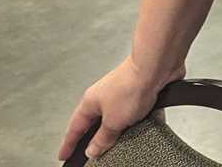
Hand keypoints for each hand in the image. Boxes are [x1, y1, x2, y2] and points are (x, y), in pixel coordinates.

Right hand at [57, 56, 181, 160]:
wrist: (157, 66)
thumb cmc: (131, 84)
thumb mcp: (114, 121)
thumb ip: (103, 138)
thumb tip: (93, 150)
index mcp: (91, 102)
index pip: (75, 128)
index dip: (69, 144)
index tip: (64, 155)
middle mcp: (105, 96)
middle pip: (97, 123)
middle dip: (98, 138)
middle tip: (94, 152)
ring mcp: (124, 93)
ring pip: (121, 118)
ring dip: (124, 129)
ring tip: (125, 141)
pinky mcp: (142, 91)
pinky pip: (140, 111)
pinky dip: (144, 119)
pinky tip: (150, 124)